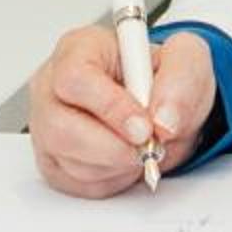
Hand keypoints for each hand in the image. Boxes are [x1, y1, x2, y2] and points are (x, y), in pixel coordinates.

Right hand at [27, 24, 217, 197]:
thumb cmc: (160, 76)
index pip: (76, 78)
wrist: (159, 105)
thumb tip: (163, 120)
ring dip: (116, 164)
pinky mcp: (52, 160)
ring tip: (140, 147)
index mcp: (78, 49)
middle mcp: (51, 86)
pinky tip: (124, 159)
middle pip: (60, 128)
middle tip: (147, 148)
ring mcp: (45, 125)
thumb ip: (181, 80)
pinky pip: (76, 183)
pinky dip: (110, 179)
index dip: (110, 108)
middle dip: (113, 148)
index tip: (144, 127)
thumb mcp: (186, 61)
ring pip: (69, 161)